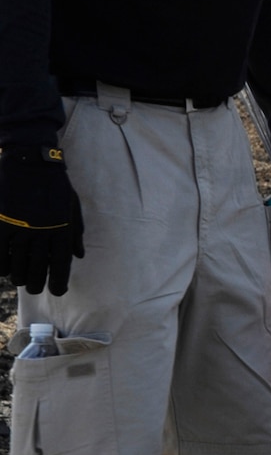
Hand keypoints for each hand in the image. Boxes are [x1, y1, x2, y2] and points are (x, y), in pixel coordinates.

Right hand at [0, 145, 84, 294]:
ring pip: (16, 266)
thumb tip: (79, 256)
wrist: (30, 163)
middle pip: (37, 271)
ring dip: (18, 277)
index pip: (61, 266)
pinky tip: (3, 269)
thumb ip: (75, 233)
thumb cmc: (55, 185)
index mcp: (62, 230)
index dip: (58, 282)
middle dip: (36, 283)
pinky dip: (1, 266)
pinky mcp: (0, 225)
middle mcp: (41, 234)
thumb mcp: (73, 207)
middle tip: (34, 287)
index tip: (57, 291)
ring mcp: (18, 230)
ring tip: (19, 280)